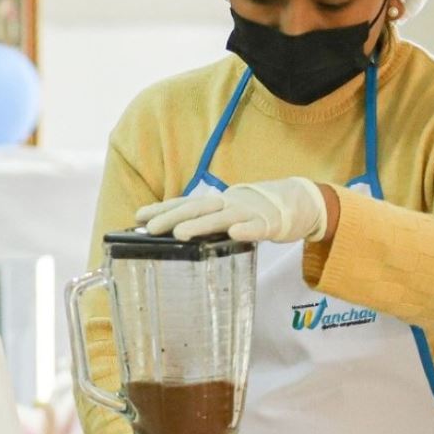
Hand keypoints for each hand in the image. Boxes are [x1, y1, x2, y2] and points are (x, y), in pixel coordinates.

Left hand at [135, 177, 328, 242]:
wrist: (296, 200)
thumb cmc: (251, 210)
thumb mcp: (223, 212)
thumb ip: (201, 221)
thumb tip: (168, 231)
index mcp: (214, 203)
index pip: (183, 204)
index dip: (161, 209)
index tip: (138, 217)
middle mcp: (227, 204)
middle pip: (196, 209)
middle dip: (172, 217)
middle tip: (151, 229)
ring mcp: (248, 212)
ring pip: (222, 217)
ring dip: (201, 224)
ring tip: (181, 233)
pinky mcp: (270, 223)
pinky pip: (258, 227)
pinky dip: (247, 230)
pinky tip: (236, 233)